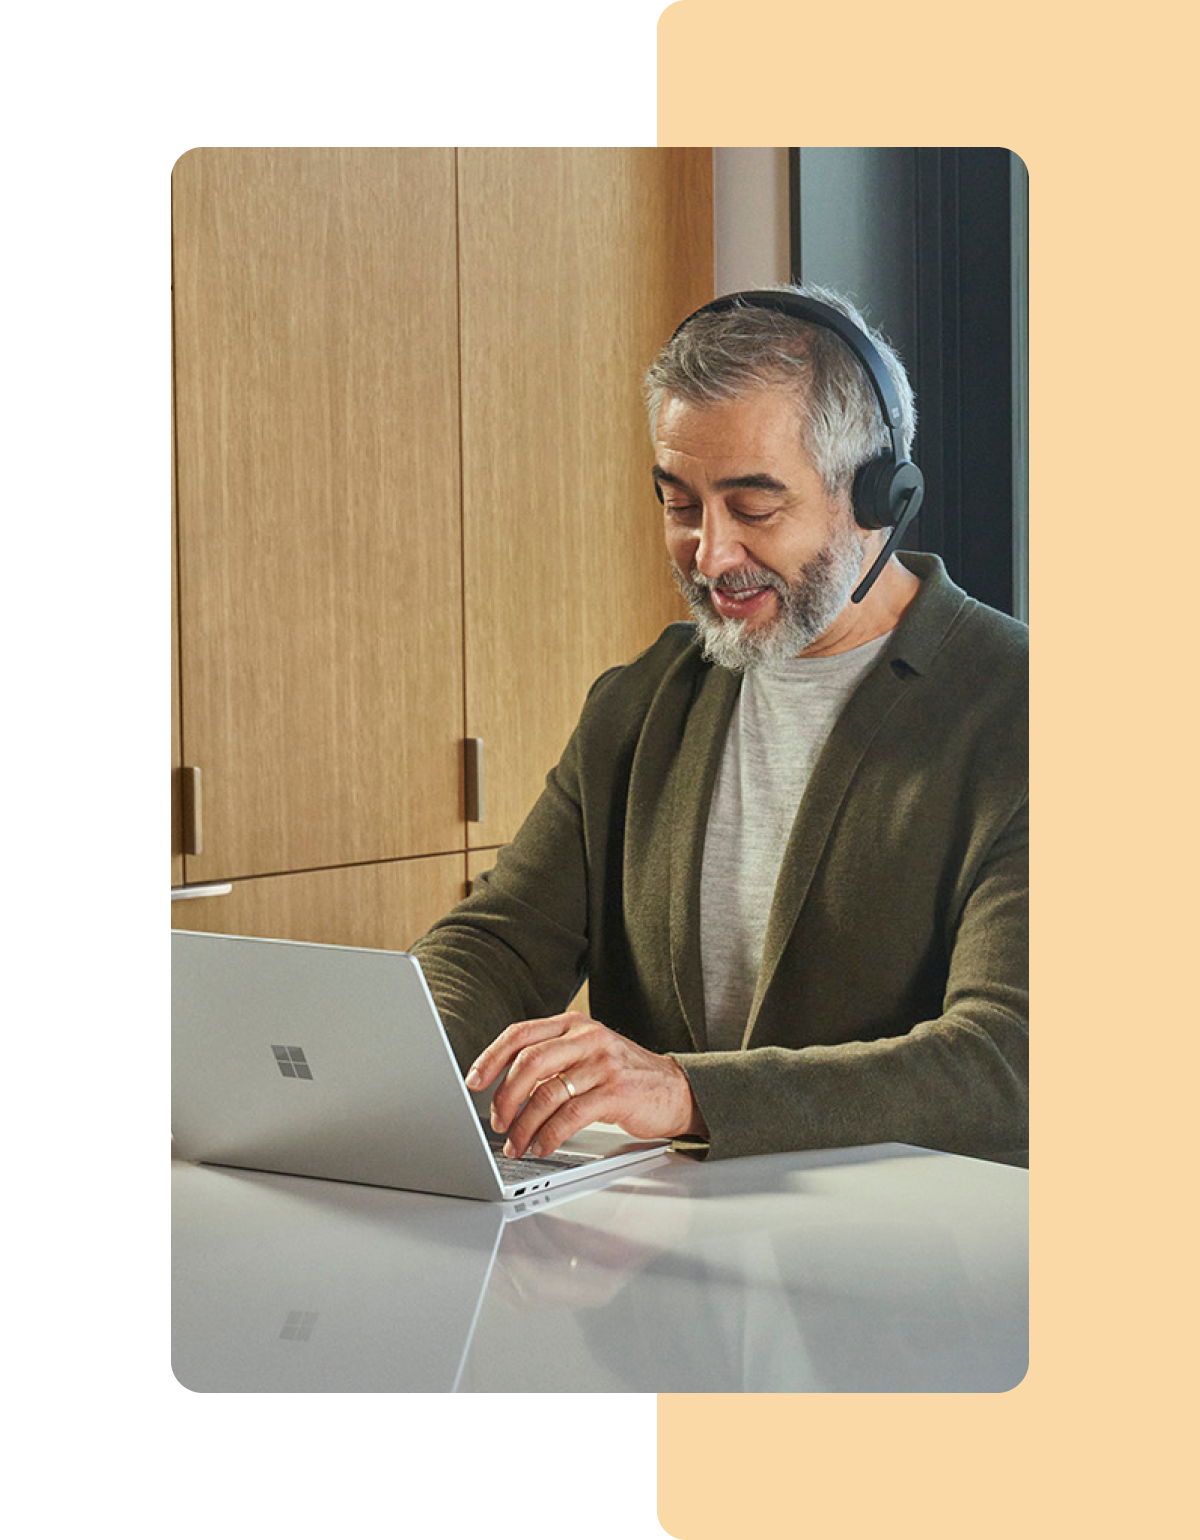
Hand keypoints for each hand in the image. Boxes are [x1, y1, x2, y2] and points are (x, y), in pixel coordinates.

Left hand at [465, 1011, 706, 1157]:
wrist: (677, 1089)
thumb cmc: (625, 1076)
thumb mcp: (588, 1054)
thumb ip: (553, 1060)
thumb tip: (505, 1086)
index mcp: (574, 1025)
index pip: (521, 1034)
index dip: (491, 1057)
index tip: (474, 1081)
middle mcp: (588, 1038)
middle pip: (529, 1062)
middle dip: (505, 1097)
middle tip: (497, 1122)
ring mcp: (604, 1063)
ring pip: (547, 1093)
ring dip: (524, 1125)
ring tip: (517, 1144)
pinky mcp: (618, 1092)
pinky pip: (571, 1115)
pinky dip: (549, 1135)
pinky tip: (542, 1146)